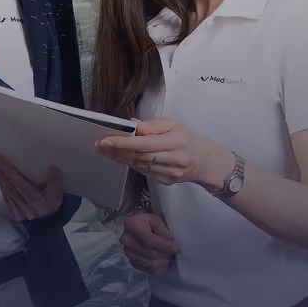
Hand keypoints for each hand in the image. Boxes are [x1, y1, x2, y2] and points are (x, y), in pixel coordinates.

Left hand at [0, 155, 64, 220]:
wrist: (49, 223)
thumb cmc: (52, 205)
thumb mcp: (58, 193)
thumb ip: (55, 181)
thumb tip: (52, 168)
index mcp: (36, 199)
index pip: (18, 181)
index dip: (7, 169)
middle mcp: (25, 205)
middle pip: (9, 185)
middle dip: (0, 171)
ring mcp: (19, 210)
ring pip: (6, 191)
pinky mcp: (15, 213)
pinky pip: (6, 198)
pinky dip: (2, 187)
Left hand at [95, 118, 235, 190]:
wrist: (207, 162)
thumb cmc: (189, 140)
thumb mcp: (174, 125)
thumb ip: (152, 125)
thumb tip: (133, 124)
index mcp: (176, 141)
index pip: (144, 143)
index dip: (123, 143)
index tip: (107, 140)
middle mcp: (173, 159)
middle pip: (139, 156)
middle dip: (117, 151)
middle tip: (100, 145)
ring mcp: (170, 173)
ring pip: (139, 166)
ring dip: (121, 158)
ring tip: (107, 151)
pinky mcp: (166, 181)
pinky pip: (144, 172)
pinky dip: (132, 165)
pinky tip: (123, 158)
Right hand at [121, 212, 179, 274]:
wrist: (138, 226)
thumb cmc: (148, 221)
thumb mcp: (157, 219)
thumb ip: (164, 229)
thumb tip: (171, 242)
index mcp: (132, 225)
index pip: (150, 240)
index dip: (165, 246)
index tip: (178, 248)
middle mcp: (127, 240)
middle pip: (151, 253)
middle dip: (166, 255)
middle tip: (177, 254)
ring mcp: (128, 252)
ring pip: (150, 264)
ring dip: (164, 264)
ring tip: (174, 260)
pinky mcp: (132, 261)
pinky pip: (148, 270)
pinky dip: (160, 269)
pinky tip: (167, 265)